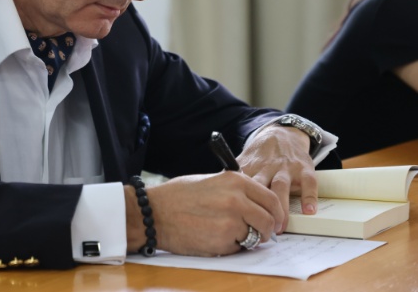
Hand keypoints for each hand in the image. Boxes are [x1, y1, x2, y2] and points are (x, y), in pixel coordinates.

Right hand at [125, 172, 283, 255]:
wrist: (154, 213)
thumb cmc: (177, 196)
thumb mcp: (210, 181)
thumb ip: (235, 190)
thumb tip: (256, 205)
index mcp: (235, 181)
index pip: (271, 199)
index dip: (276, 213)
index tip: (276, 221)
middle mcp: (237, 200)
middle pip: (269, 221)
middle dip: (266, 230)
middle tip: (259, 233)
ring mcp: (231, 222)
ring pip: (255, 236)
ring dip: (247, 238)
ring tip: (226, 232)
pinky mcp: (223, 242)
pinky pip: (238, 248)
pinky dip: (230, 246)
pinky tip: (212, 236)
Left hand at [237, 124, 317, 230]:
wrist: (282, 133)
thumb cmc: (261, 155)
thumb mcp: (245, 162)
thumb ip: (233, 178)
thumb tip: (214, 196)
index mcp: (250, 167)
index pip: (243, 187)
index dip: (241, 204)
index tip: (238, 221)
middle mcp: (267, 167)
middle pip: (261, 188)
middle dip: (260, 208)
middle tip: (260, 230)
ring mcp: (286, 168)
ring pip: (281, 186)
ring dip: (280, 207)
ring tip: (280, 227)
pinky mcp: (304, 168)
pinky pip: (308, 183)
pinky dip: (308, 196)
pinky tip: (308, 211)